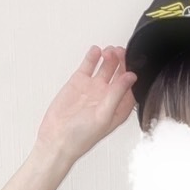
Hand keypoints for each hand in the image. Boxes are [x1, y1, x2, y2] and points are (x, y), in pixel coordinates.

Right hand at [34, 44, 137, 164]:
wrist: (56, 139)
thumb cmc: (80, 137)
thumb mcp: (104, 116)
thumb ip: (117, 95)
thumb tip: (130, 78)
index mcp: (118, 109)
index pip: (131, 87)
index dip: (133, 74)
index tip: (133, 64)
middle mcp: (108, 97)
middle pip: (120, 74)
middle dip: (122, 62)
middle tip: (120, 52)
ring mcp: (94, 88)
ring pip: (106, 67)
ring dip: (110, 57)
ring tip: (109, 51)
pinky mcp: (79, 82)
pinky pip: (89, 65)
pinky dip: (93, 56)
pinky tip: (96, 50)